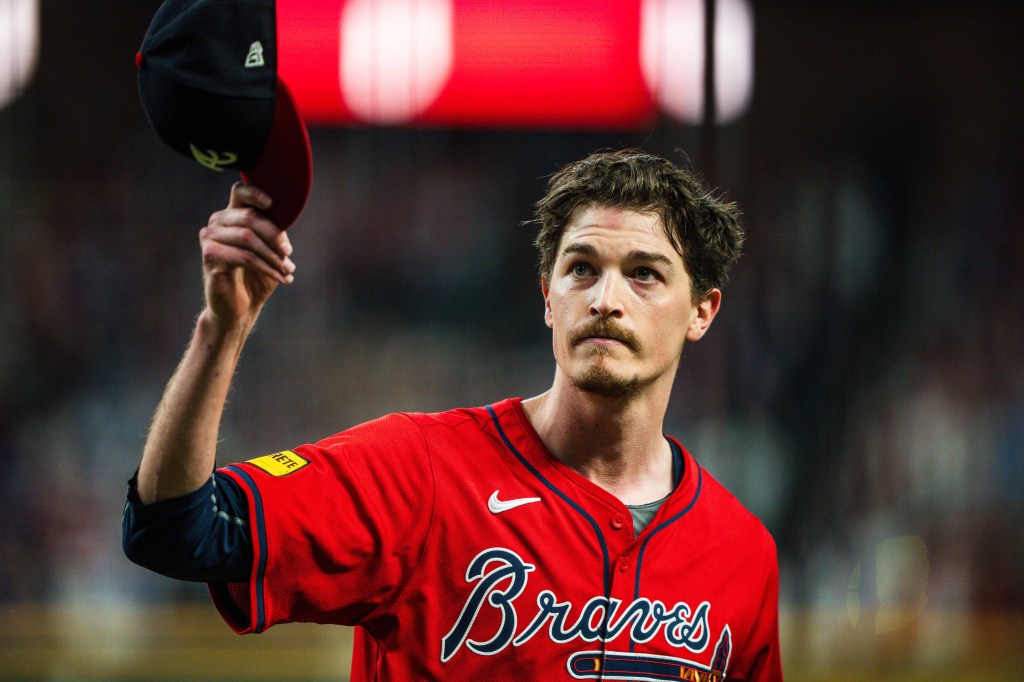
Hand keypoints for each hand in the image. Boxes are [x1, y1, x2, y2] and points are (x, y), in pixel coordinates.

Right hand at [199, 183, 295, 331]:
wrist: (239, 307)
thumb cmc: (256, 276)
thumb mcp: (270, 250)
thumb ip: (274, 231)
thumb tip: (285, 217)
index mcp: (231, 216)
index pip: (240, 192)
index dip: (255, 193)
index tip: (271, 203)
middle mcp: (216, 223)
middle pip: (249, 217)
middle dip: (274, 236)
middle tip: (289, 253)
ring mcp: (209, 239)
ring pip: (248, 237)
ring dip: (273, 255)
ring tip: (288, 270)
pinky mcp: (209, 257)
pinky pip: (245, 257)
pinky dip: (267, 268)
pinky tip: (281, 278)